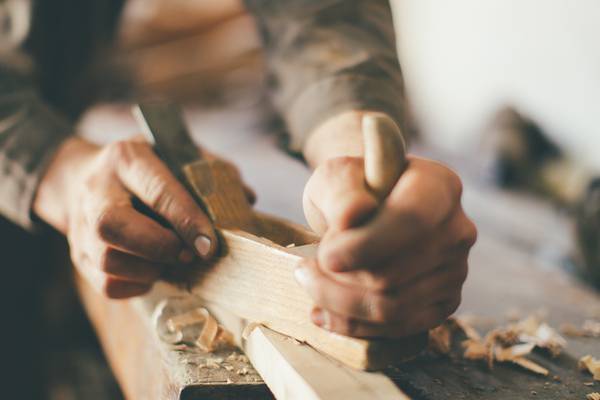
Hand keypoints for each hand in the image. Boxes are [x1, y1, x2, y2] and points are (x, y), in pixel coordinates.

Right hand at [34, 136, 249, 298]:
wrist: (81, 180)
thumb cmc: (144, 170)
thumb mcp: (174, 155)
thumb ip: (211, 172)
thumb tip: (246, 198)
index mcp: (127, 159)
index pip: (157, 191)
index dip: (187, 221)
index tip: (209, 245)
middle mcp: (97, 190)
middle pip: (113, 226)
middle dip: (159, 247)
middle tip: (188, 255)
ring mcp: (82, 226)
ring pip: (108, 261)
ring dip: (150, 270)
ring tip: (171, 261)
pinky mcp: (79, 256)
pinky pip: (108, 285)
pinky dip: (138, 285)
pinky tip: (153, 270)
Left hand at [297, 112, 476, 337]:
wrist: (363, 211)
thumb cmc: (351, 189)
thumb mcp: (337, 176)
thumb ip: (342, 192)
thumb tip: (353, 216)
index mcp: (437, 187)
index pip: (411, 221)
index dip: (364, 246)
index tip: (324, 256)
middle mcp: (457, 230)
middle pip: (394, 273)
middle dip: (338, 278)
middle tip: (306, 266)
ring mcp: (455, 270)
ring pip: (392, 307)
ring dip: (339, 302)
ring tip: (310, 284)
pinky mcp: (443, 303)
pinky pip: (397, 328)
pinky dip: (353, 325)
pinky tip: (323, 312)